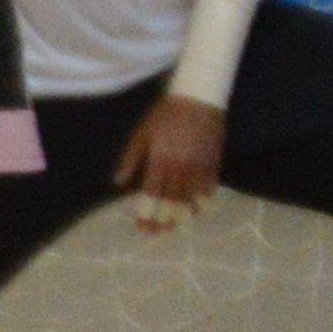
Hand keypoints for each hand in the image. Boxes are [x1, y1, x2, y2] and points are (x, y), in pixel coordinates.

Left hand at [118, 91, 225, 232]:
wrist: (199, 98)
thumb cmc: (165, 115)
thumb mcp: (142, 133)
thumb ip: (131, 159)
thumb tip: (118, 182)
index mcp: (161, 160)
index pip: (152, 194)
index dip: (146, 213)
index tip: (142, 226)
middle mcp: (181, 167)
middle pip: (172, 201)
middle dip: (163, 220)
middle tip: (156, 234)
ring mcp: (199, 167)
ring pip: (191, 199)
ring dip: (182, 216)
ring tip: (174, 228)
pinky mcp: (214, 163)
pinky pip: (209, 189)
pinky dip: (202, 202)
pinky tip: (196, 211)